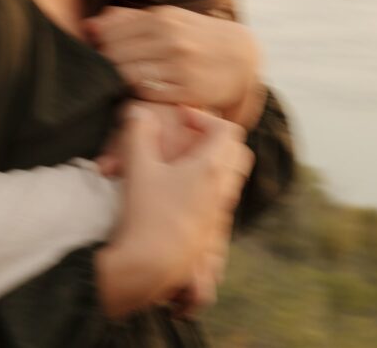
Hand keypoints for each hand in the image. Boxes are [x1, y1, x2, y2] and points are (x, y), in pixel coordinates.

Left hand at [84, 6, 260, 126]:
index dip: (98, 46)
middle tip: (104, 71)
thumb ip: (127, 20)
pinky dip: (136, 93)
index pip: (108, 34)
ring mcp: (180, 65)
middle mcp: (171, 39)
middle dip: (104, 64)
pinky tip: (139, 90)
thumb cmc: (193, 37)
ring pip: (127, 75)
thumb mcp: (166, 20)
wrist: (240, 58)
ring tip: (120, 81)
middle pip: (114, 55)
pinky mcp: (187, 90)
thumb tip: (89, 25)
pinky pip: (146, 94)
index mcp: (162, 17)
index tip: (100, 52)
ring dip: (118, 80)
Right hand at [95, 105, 251, 317]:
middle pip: (238, 153)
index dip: (204, 118)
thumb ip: (138, 133)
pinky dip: (206, 187)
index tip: (181, 119)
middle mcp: (223, 189)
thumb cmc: (147, 213)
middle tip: (188, 138)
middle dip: (217, 139)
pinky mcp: (211, 231)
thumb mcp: (138, 167)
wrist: (152, 265)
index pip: (227, 130)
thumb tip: (139, 111)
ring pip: (231, 178)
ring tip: (179, 164)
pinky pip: (220, 200)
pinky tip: (176, 193)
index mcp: (211, 168)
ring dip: (212, 163)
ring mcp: (220, 212)